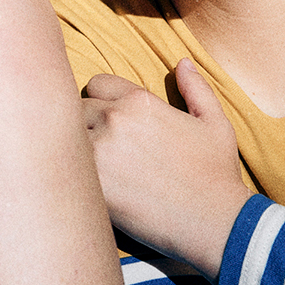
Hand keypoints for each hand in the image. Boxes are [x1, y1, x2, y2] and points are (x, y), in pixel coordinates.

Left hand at [82, 59, 251, 279]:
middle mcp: (113, 120)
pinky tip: (87, 186)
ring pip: (67, 136)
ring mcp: (98, 152)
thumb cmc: (217, 174)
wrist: (216, 222)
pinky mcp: (91, 185)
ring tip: (90, 164)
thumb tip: (183, 63)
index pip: (97, 84)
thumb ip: (196, 89)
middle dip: (86, 122)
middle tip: (102, 146)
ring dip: (76, 147)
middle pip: (77, 108)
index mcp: (139, 101)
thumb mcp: (215, 124)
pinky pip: (68, 169)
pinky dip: (74, 175)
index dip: (103, 100)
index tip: (112, 120)